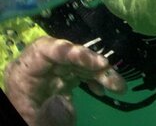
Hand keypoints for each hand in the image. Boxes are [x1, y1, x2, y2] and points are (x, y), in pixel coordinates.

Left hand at [4, 36, 125, 125]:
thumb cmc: (32, 123)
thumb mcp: (34, 119)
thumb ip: (51, 108)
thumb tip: (68, 96)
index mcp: (23, 73)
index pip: (44, 50)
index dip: (72, 52)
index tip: (99, 63)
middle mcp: (38, 68)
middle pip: (69, 57)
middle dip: (94, 65)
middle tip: (113, 76)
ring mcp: (51, 75)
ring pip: (80, 66)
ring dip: (101, 74)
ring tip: (119, 86)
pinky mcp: (62, 82)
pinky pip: (81, 75)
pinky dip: (95, 81)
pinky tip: (102, 90)